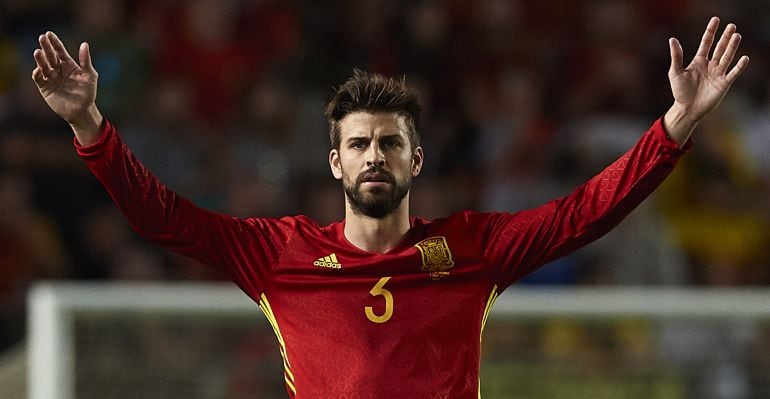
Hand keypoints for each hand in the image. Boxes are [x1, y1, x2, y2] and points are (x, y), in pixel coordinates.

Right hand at [32, 31, 102, 144]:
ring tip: (38, 52)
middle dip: (46, 46)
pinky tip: (39, 70)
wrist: (82, 110)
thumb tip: (84, 44)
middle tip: (42, 37)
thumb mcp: (90, 76)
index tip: (49, 34)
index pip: (59, 50)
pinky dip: (37, 73)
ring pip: (43, 65)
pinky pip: (38, 78)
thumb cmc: (88, 93)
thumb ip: (86, 61)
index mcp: (68, 64)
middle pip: (50, 55)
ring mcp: (50, 77)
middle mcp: (57, 69)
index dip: (54, 42)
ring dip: (40, 59)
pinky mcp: (44, 87)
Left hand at [664, 17, 748, 144]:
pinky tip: (744, 57)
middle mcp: (710, 65)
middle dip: (725, 37)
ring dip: (732, 47)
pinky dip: (739, 66)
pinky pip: (733, 73)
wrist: (687, 109)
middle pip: (720, 48)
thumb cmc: (680, 91)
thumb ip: (676, 56)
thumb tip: (672, 39)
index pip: (706, 42)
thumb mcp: (675, 72)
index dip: (711, 31)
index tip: (716, 20)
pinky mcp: (724, 83)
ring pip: (727, 57)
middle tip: (731, 26)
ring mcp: (718, 74)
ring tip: (737, 36)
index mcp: (699, 61)